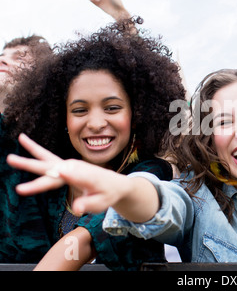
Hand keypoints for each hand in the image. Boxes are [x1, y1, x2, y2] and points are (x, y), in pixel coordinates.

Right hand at [7, 134, 129, 213]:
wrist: (115, 184)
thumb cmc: (108, 194)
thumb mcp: (102, 203)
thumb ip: (89, 205)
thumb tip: (77, 209)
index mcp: (84, 175)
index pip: (64, 178)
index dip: (50, 181)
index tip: (34, 183)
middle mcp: (75, 167)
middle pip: (50, 166)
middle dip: (31, 164)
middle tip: (10, 159)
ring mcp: (70, 165)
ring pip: (48, 157)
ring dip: (33, 149)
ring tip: (20, 137)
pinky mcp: (66, 166)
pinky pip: (49, 159)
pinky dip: (37, 151)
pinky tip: (24, 141)